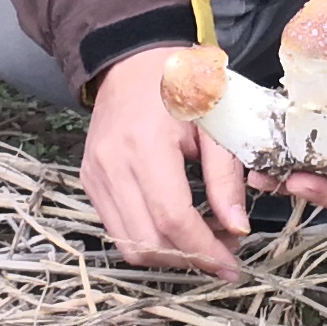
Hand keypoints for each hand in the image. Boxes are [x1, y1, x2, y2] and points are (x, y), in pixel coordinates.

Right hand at [82, 46, 252, 277]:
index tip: (232, 265)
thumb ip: (225, 177)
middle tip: (224, 251)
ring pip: (129, 243)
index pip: (172, 219)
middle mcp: (113, 165)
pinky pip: (117, 228)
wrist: (133, 60)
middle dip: (190, 258)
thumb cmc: (182, 85)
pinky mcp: (90, 180)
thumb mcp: (216, 123)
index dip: (204, 250)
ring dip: (169, 254)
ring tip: (202, 240)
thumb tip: (236, 228)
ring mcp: (95, 175)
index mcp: (146, 145)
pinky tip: (175, 225)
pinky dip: (148, 238)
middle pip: (148, 240)